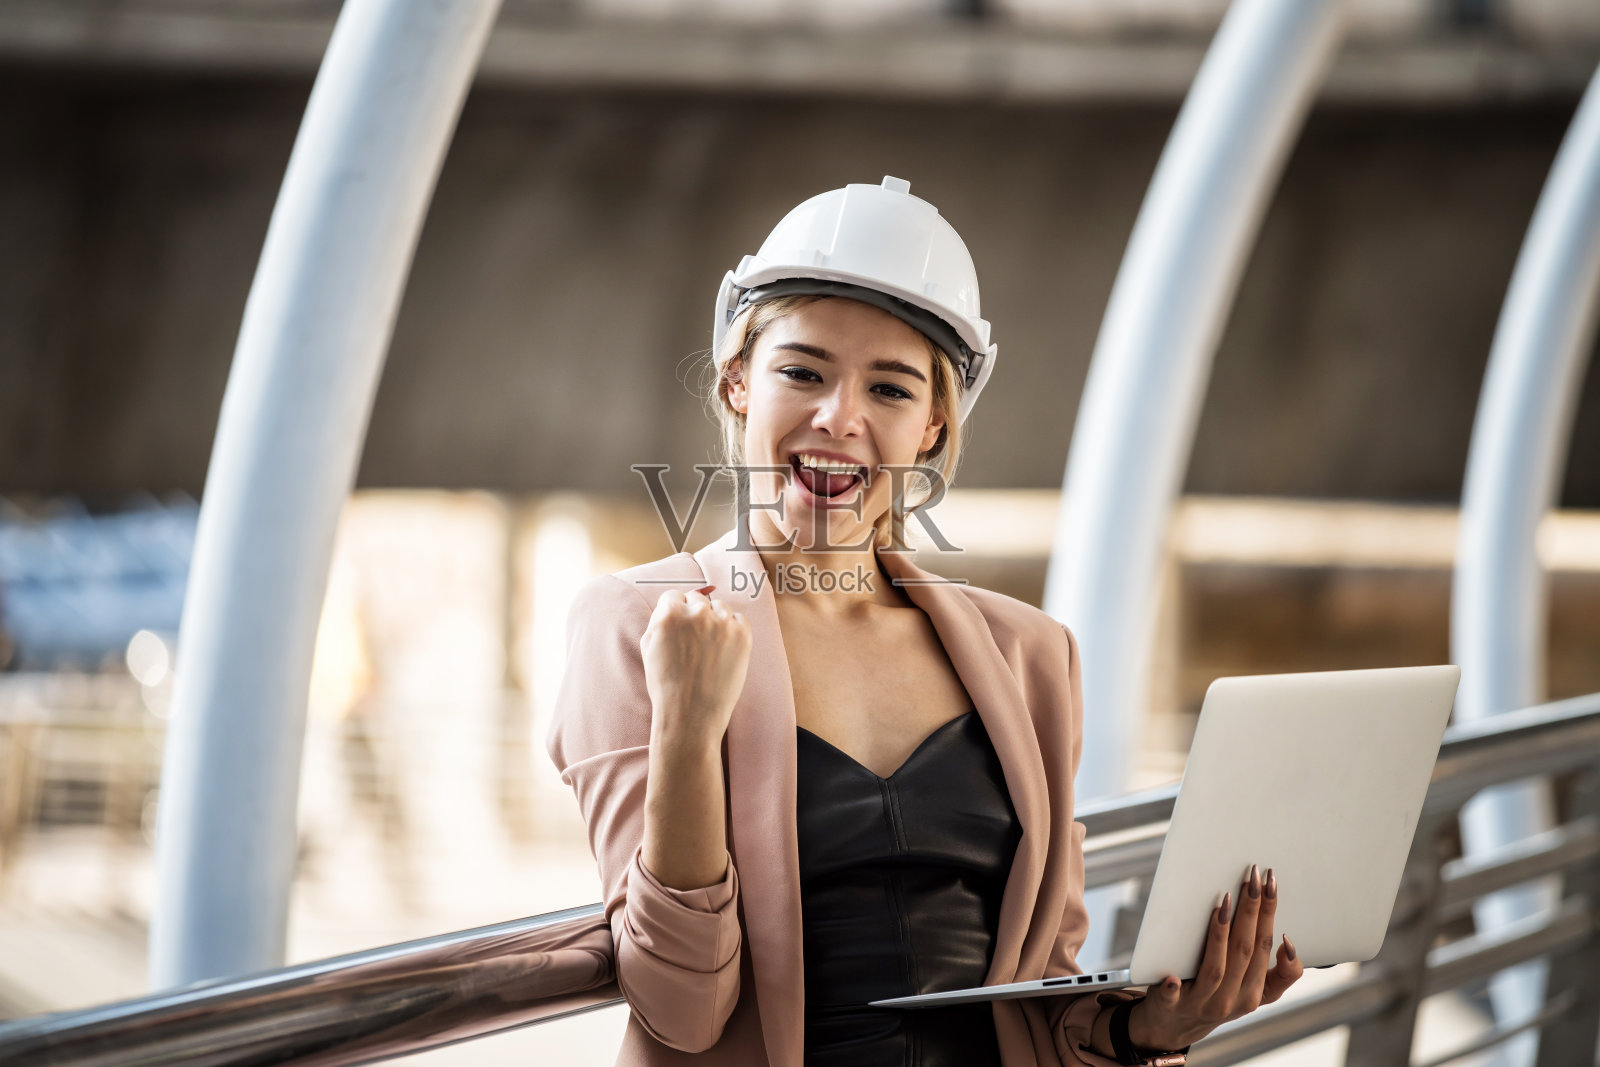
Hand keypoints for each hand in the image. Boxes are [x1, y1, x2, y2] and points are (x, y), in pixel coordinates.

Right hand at [641, 585, 751, 742]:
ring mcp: (721, 622)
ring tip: (709, 648)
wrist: (691, 714)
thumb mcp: (649, 648)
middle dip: (694, 615)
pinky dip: (733, 630)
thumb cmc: (666, 685)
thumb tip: (673, 603)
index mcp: (669, 613)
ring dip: (715, 620)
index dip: (675, 611)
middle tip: (694, 641)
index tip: (680, 627)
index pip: (673, 595)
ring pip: (719, 607)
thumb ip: (659, 620)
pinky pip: (738, 619)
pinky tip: (724, 651)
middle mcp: (696, 613)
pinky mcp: (742, 634)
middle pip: (697, 599)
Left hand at [1128, 864, 1304, 1051]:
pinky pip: (1172, 997)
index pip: (1265, 947)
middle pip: (1244, 951)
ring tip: (1224, 901)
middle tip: (1251, 876)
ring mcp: (1200, 1003)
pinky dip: (1172, 987)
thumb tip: (1289, 943)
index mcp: (1253, 993)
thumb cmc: (1218, 996)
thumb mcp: (1255, 992)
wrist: (1176, 1026)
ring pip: (1215, 968)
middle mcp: (1230, 999)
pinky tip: (1172, 976)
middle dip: (1250, 910)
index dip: (1269, 913)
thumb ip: (1281, 974)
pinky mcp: (1170, 1006)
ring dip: (1220, 934)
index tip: (1270, 882)